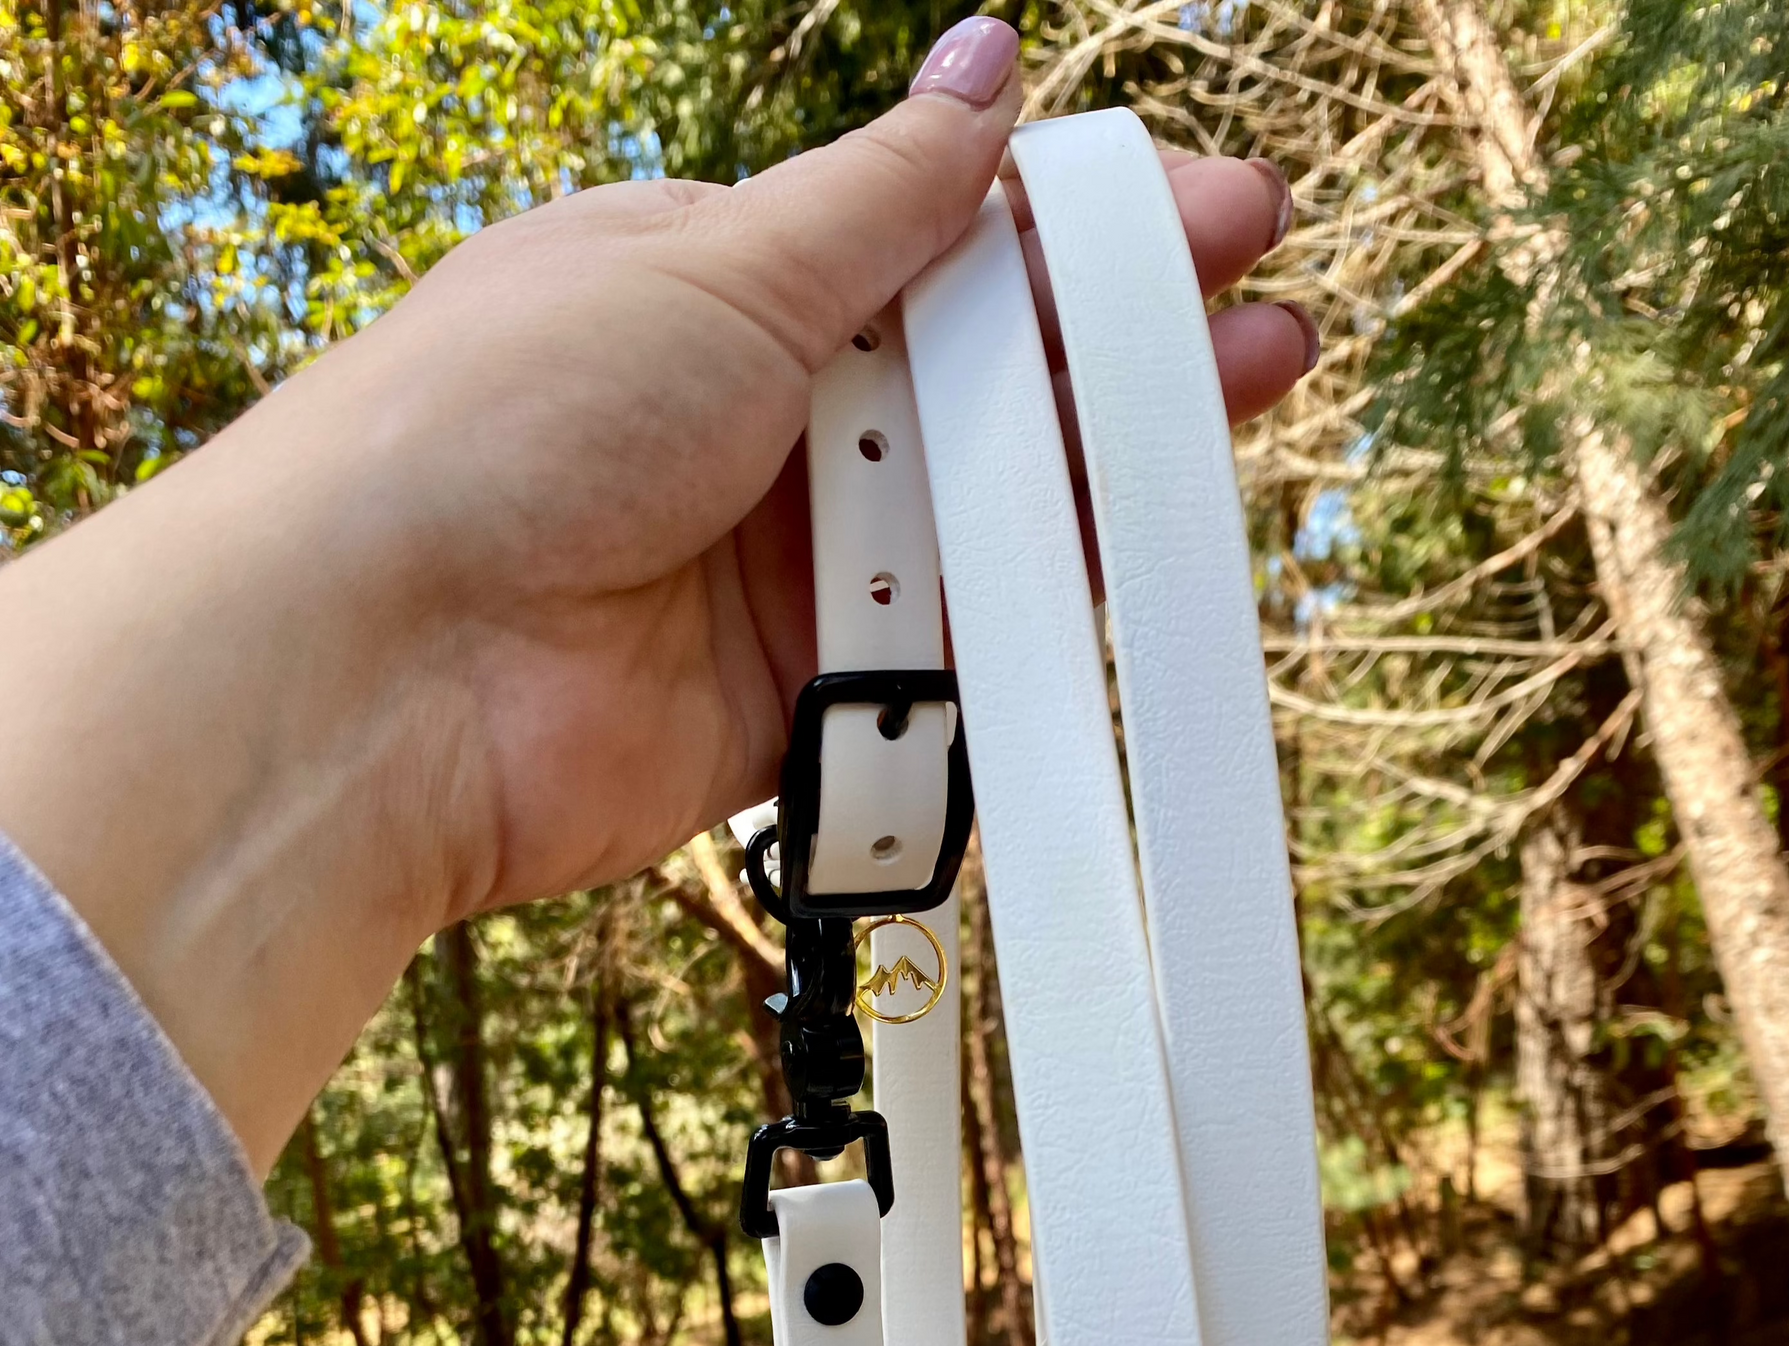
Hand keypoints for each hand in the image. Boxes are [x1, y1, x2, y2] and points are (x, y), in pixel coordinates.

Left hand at [0, 18, 1315, 1171]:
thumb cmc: (504, 423)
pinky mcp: (806, 700)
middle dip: (1121, 352)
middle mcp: (770, 425)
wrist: (394, 665)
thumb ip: (883, 197)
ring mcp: (793, 566)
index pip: (942, 246)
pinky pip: (951, 660)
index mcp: (731, 286)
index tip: (1194, 214)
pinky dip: (1030, 622)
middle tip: (1258, 318)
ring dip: (1104, 478)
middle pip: (985, 388)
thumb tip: (986, 67)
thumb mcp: (716, 261)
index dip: (1072, 233)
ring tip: (1239, 410)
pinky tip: (1128, 565)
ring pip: (986, 521)